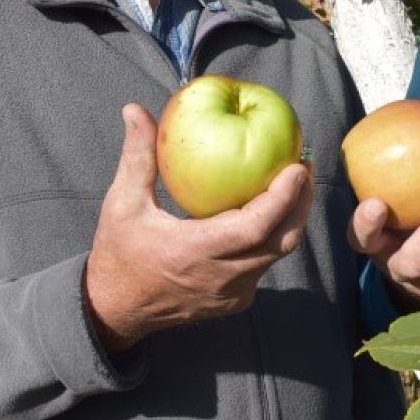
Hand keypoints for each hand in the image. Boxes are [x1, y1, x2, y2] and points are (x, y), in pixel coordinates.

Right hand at [84, 103, 312, 352]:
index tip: (297, 167)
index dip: (283, 198)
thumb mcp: (122, 203)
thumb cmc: (118, 253)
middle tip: (304, 167)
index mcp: (194, 253)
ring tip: (296, 184)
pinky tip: (273, 212)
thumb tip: (136, 110)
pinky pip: (264, 267)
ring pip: (276, 255)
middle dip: (300, 203)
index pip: (255, 227)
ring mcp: (231, 295)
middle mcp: (220, 278)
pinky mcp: (234, 302)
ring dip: (291, 220)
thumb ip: (137, 157)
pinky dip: (274, 238)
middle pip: (281, 242)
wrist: (116, 309)